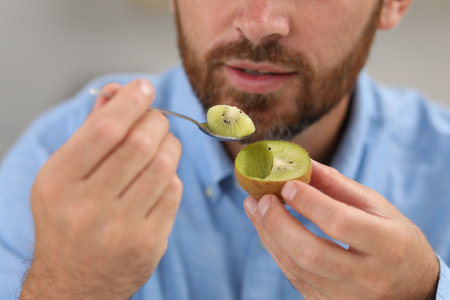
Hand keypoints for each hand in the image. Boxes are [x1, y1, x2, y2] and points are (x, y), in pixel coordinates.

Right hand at [21, 79, 182, 299]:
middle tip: (155, 118)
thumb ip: (91, 130)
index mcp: (59, 182)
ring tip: (160, 145)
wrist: (74, 282)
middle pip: (141, 144)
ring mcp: (121, 229)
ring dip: (169, 145)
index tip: (144, 87)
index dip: (131, 102)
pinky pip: (174, 192)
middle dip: (156, 120)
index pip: (105, 130)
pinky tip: (158, 179)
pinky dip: (171, 176)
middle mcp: (87, 207)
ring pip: (164, 166)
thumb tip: (119, 90)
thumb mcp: (63, 175)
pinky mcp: (149, 243)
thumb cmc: (68, 220)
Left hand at [244, 160, 438, 299]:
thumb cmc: (395, 240)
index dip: (310, 203)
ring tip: (254, 208)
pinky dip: (276, 251)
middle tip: (261, 199)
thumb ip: (338, 185)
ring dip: (269, 235)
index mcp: (387, 245)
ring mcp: (347, 297)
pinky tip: (266, 229)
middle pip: (311, 253)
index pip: (341, 223)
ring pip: (297, 268)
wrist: (413, 288)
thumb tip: (301, 162)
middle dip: (278, 223)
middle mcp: (368, 277)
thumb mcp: (378, 207)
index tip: (286, 184)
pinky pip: (295, 278)